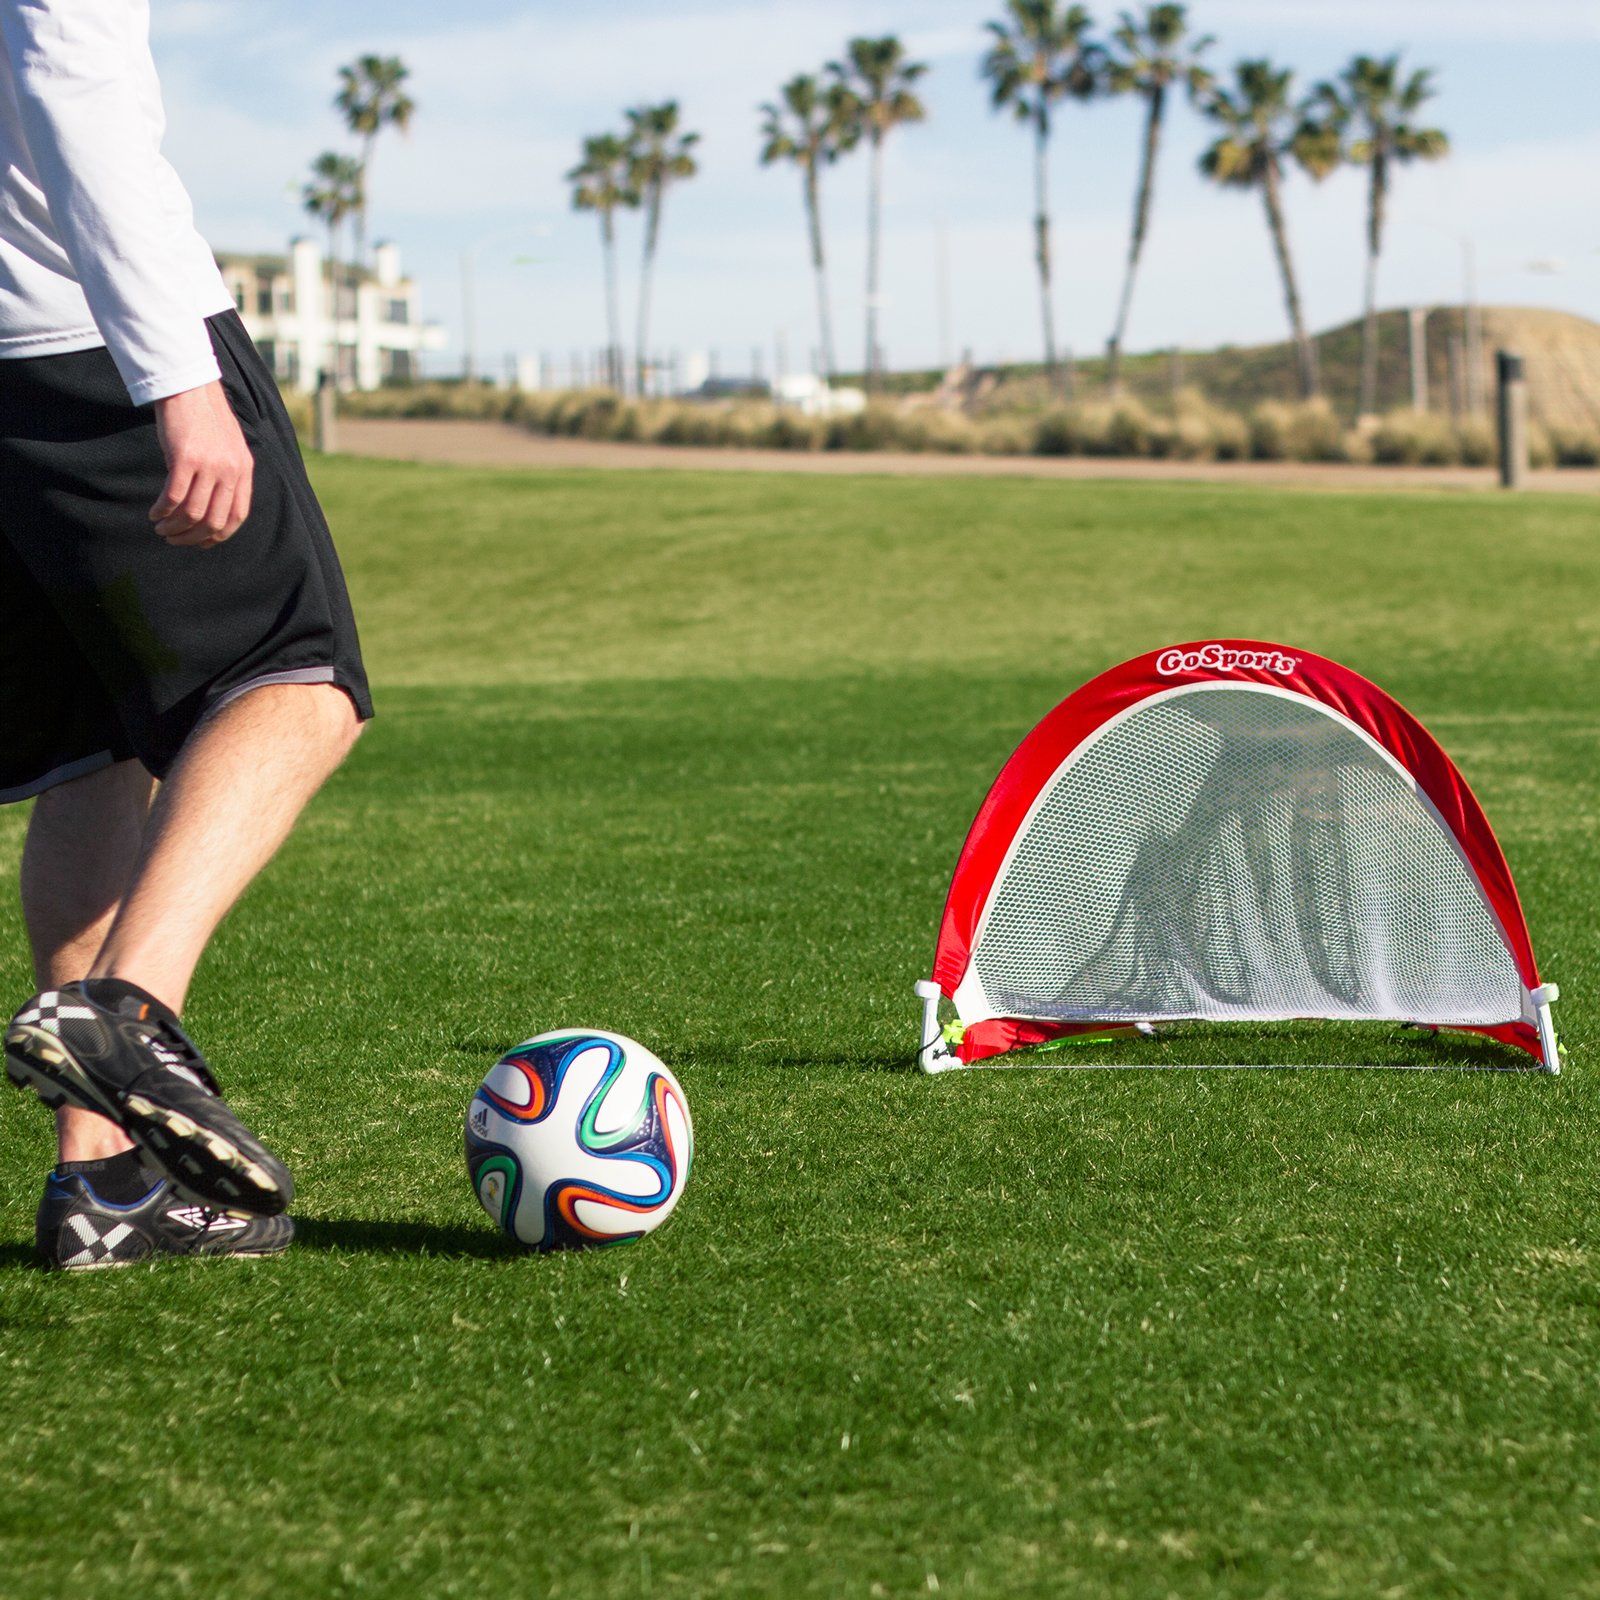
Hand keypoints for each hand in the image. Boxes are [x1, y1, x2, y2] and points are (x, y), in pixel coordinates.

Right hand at [149, 380, 253, 548]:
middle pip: (215, 521)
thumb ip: (225, 474)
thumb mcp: (226, 447)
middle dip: (193, 537)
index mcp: (244, 470)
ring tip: (161, 528)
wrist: (189, 387)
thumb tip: (209, 507)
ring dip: (174, 527)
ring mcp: (209, 465)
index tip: (201, 543)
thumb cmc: (204, 417)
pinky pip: (173, 497)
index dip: (219, 535)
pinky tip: (154, 513)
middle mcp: (231, 471)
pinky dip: (162, 511)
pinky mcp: (185, 458)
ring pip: (193, 513)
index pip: (238, 516)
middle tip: (174, 539)